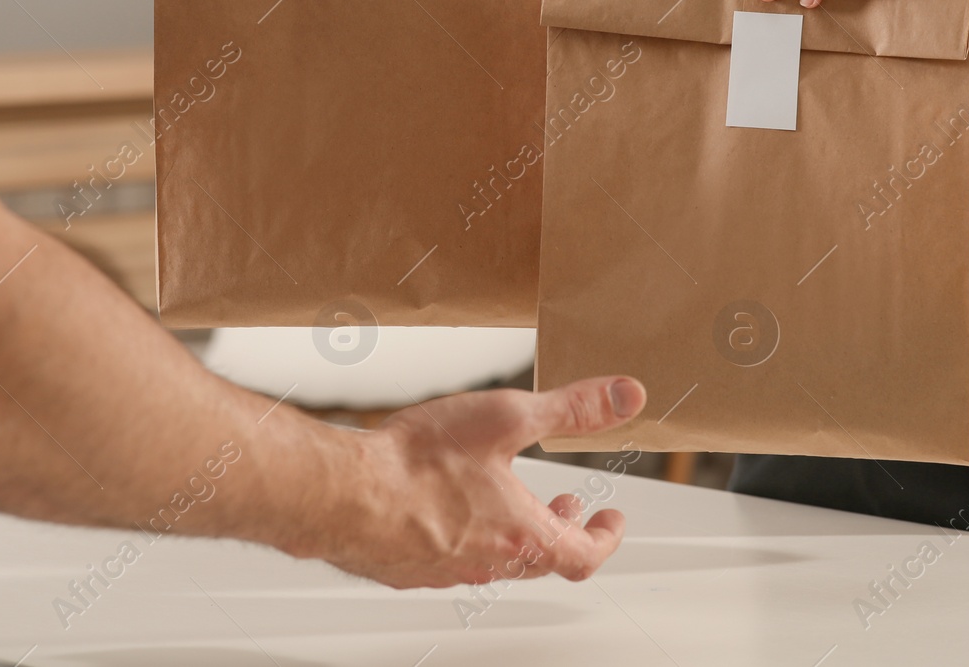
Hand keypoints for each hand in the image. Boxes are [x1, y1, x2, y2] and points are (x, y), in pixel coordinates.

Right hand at [306, 376, 646, 588]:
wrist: (342, 495)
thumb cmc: (417, 464)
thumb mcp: (508, 418)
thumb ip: (572, 409)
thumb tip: (626, 398)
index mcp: (520, 535)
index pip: (584, 555)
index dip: (605, 537)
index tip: (611, 521)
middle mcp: (485, 564)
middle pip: (539, 558)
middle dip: (559, 527)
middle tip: (566, 506)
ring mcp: (442, 570)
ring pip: (492, 559)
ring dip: (511, 531)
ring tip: (506, 498)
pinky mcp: (405, 567)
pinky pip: (447, 557)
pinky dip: (465, 534)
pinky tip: (447, 504)